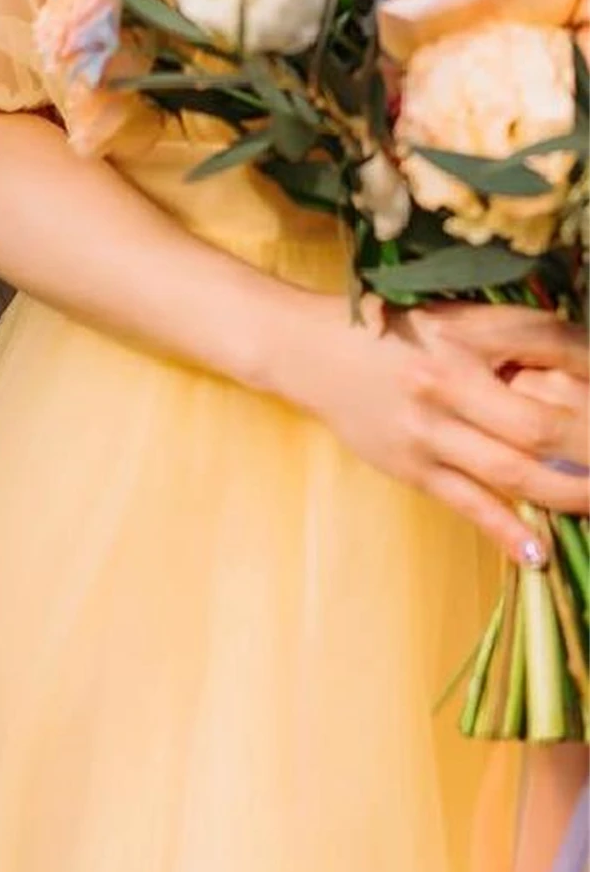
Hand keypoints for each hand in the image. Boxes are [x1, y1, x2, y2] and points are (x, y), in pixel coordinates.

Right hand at [271, 293, 588, 565]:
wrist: (309, 351)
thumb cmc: (389, 329)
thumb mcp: (450, 316)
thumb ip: (508, 335)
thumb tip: (577, 367)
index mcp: (462, 337)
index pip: (546, 353)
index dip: (587, 374)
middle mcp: (445, 384)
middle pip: (537, 427)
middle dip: (586, 448)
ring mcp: (427, 432)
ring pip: (512, 473)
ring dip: (567, 494)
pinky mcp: (411, 466)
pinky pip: (469, 504)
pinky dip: (507, 531)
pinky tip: (539, 555)